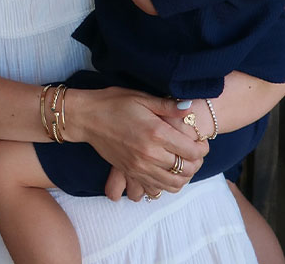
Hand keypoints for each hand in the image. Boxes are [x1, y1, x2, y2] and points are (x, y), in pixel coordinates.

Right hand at [66, 87, 206, 192]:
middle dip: (197, 162)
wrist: (86, 117)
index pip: (192, 150)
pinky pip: (157, 189)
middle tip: (195, 152)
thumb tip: (190, 108)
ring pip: (175, 184)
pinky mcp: (131, 173)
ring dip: (185, 176)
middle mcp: (150, 153)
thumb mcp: (141, 98)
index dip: (202, 147)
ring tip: (183, 163)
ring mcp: (140, 166)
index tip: (200, 142)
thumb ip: (168, 106)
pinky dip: (168, 185)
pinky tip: (167, 172)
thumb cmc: (113, 103)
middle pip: (187, 169)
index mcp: (156, 132)